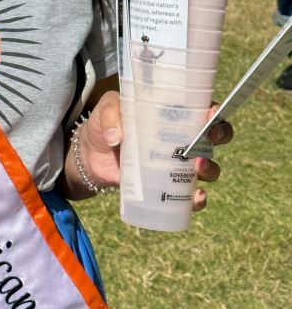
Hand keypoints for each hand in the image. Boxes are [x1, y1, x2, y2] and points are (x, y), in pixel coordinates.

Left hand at [77, 94, 232, 211]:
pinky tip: (196, 198)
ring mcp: (176, 164)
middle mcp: (181, 138)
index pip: (202, 109)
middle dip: (219, 137)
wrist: (91, 155)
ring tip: (197, 167)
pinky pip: (189, 196)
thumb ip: (110, 114)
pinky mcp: (167, 185)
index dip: (214, 112)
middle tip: (208, 139)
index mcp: (172, 114)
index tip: (211, 114)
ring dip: (210, 168)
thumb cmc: (106, 124)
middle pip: (212, 137)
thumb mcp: (106, 109)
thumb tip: (116, 136)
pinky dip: (197, 199)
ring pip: (207, 167)